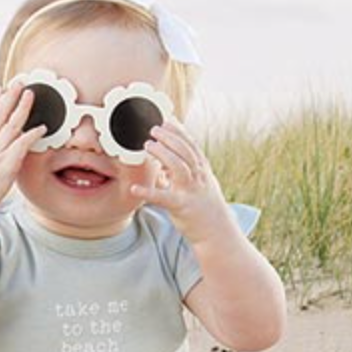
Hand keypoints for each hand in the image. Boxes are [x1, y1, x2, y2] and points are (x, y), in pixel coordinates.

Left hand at [130, 118, 231, 243]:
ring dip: (163, 154)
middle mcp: (198, 177)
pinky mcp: (181, 206)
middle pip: (185, 151)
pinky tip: (134, 189)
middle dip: (170, 137)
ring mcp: (191, 191)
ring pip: (179, 167)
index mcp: (202, 170)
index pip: (191, 145)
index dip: (179, 131)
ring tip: (148, 145)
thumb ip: (179, 174)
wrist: (217, 232)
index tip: (167, 119)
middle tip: (153, 128)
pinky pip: (163, 198)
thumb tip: (161, 165)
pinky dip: (148, 193)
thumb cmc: (204, 208)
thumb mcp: (197, 186)